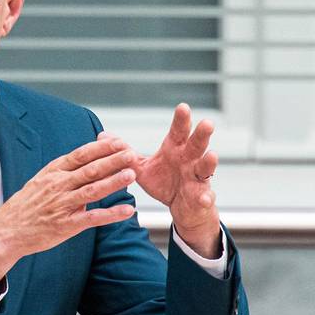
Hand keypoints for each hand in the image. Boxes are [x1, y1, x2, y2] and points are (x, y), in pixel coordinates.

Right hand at [0, 137, 138, 285]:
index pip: (81, 155)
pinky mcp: (66, 225)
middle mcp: (58, 185)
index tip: (119, 141)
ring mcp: (62, 205)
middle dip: (113, 160)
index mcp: (53, 172)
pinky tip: (127, 211)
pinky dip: (111, 214)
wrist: (7, 230)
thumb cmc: (26, 205)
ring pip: (92, 190)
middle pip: (90, 169)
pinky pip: (92, 218)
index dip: (102, 148)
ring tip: (132, 175)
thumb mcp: (41, 180)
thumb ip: (64, 172)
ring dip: (114, 182)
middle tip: (132, 153)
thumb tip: (87, 161)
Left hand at [127, 103, 221, 257]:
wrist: (182, 207)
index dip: (182, 120)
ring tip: (212, 156)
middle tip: (207, 122)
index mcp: (176, 150)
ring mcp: (197, 178)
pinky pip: (204, 196)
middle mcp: (190, 160)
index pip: (179, 131)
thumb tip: (103, 136)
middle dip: (202, 134)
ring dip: (209, 162)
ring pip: (205, 167)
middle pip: (197, 144)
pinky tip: (205, 198)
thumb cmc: (164, 182)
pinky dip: (205, 197)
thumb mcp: (142, 168)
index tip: (183, 107)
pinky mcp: (201, 196)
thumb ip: (126, 153)